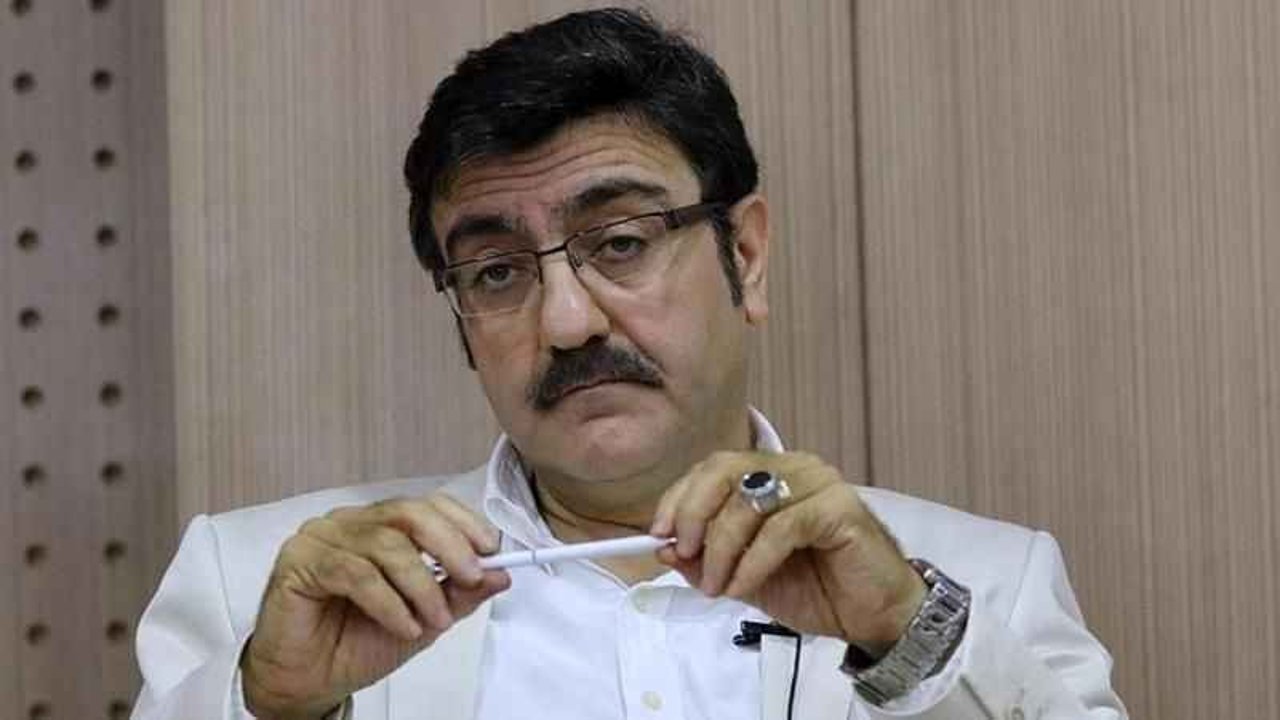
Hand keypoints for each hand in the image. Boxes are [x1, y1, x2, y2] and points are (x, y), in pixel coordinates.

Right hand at [241, 494, 510, 718]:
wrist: (309, 681)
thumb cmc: (357, 643)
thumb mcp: (424, 618)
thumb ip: (458, 593)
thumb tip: (500, 574)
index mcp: (379, 525)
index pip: (426, 505)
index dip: (463, 523)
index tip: (492, 550)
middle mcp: (350, 523)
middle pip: (408, 513)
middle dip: (449, 545)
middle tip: (473, 577)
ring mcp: (321, 538)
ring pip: (385, 545)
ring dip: (421, 586)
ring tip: (434, 621)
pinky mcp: (298, 562)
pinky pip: (355, 574)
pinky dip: (389, 603)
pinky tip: (404, 626)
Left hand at [650, 451, 926, 656]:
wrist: (875, 617)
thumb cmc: (817, 590)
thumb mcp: (745, 579)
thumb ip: (708, 562)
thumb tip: (665, 549)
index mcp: (771, 475)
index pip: (713, 468)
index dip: (680, 497)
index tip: (658, 534)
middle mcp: (794, 468)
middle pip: (725, 471)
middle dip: (694, 514)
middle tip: (684, 554)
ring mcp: (819, 483)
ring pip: (748, 501)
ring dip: (721, 549)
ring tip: (718, 586)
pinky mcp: (839, 508)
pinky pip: (780, 528)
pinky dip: (752, 561)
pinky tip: (742, 587)